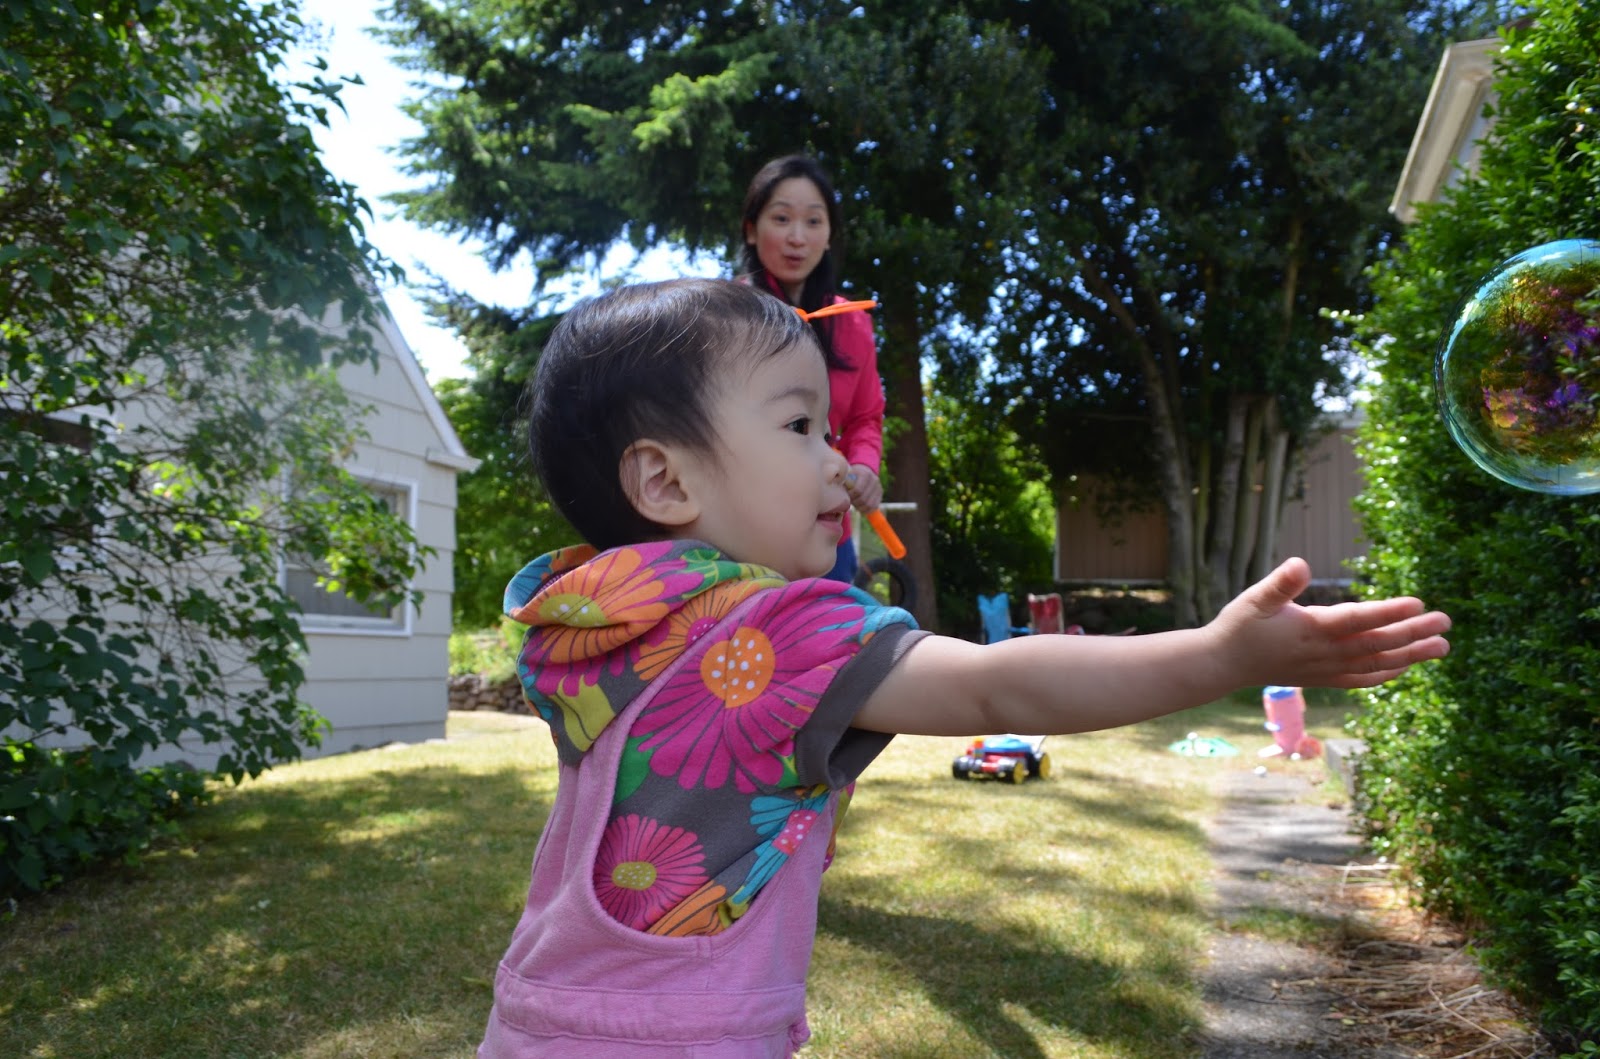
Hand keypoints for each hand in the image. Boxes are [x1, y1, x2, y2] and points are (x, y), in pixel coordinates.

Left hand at [844, 464, 882, 510]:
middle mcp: (874, 480)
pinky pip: (873, 507)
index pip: (858, 490)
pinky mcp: (880, 495)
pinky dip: (865, 510)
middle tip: (848, 501)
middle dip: (854, 502)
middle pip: (863, 499)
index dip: (850, 496)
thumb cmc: (850, 475)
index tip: (844, 496)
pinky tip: (859, 507)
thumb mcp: (846, 474)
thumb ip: (843, 481)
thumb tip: (836, 492)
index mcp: (865, 474)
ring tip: (853, 503)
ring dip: (859, 507)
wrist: (862, 471)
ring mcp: (878, 488)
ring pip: (869, 505)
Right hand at [1207, 558, 1451, 688]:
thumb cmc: (1239, 626)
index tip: (1419, 603)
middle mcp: (1324, 653)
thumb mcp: (1254, 599)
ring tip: (1442, 647)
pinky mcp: (1323, 678)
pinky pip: (1362, 679)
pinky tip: (1406, 666)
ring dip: (1411, 656)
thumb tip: (1300, 563)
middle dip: (1413, 633)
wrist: (1223, 665)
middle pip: (1376, 644)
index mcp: (1310, 630)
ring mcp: (1325, 669)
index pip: (1357, 620)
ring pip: (1376, 664)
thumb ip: (1280, 583)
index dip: (1388, 612)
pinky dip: (1387, 673)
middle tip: (1446, 622)